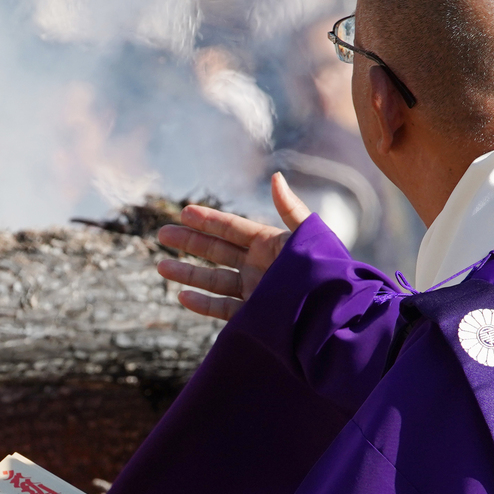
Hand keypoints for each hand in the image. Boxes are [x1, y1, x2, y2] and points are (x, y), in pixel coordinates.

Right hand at [155, 172, 311, 320]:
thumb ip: (290, 208)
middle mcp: (259, 267)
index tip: (184, 212)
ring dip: (187, 273)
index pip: (232, 229)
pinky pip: (223, 309)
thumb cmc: (326, 273)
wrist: (333, 315)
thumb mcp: (308, 237)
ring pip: (213, 280)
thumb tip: (275, 176)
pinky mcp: (254, 316)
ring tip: (160, 266)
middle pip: (216, 251)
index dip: (208, 220)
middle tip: (162, 234)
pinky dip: (202, 304)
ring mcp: (254, 291)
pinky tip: (182, 296)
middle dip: (189, 242)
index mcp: (270, 245)